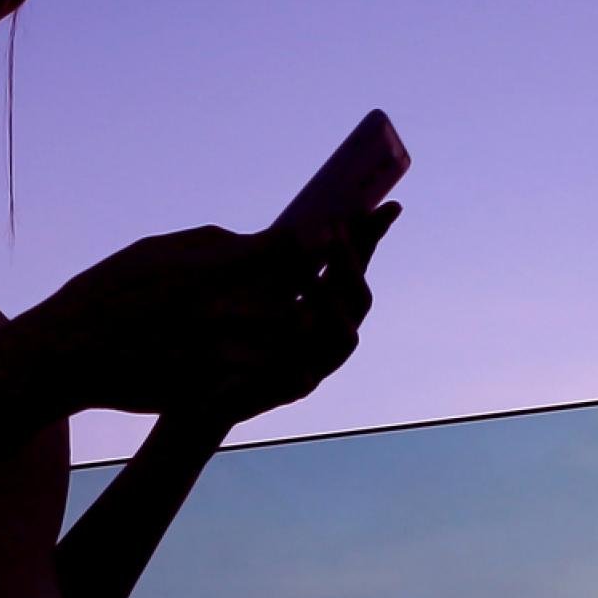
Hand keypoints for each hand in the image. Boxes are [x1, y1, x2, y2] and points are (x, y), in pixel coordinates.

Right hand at [38, 219, 319, 416]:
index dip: (309, 243)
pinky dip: (270, 364)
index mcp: (202, 269)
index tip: (330, 233)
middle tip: (331, 278)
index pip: (278, 251)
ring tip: (308, 320)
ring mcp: (208, 353)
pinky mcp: (204, 385)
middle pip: (290, 300)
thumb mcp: (154, 251)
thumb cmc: (108, 292)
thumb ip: (211, 245)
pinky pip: (253, 374)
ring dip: (297, 332)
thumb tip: (258, 241)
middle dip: (312, 290)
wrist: (66, 353)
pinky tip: (274, 356)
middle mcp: (211, 311)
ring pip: (278, 345)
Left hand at [180, 200, 398, 431]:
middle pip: (359, 299)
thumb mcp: (256, 286)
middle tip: (334, 233)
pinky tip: (298, 335)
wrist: (207, 391)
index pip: (357, 267)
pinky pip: (306, 375)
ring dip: (332, 305)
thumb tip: (299, 220)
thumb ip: (281, 260)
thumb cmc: (232, 334)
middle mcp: (332, 334)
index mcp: (327, 305)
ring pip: (345, 337)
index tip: (390, 207)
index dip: (372, 239)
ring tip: (314, 279)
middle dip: (350, 266)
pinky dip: (304, 355)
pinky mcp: (293, 391)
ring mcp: (319, 364)